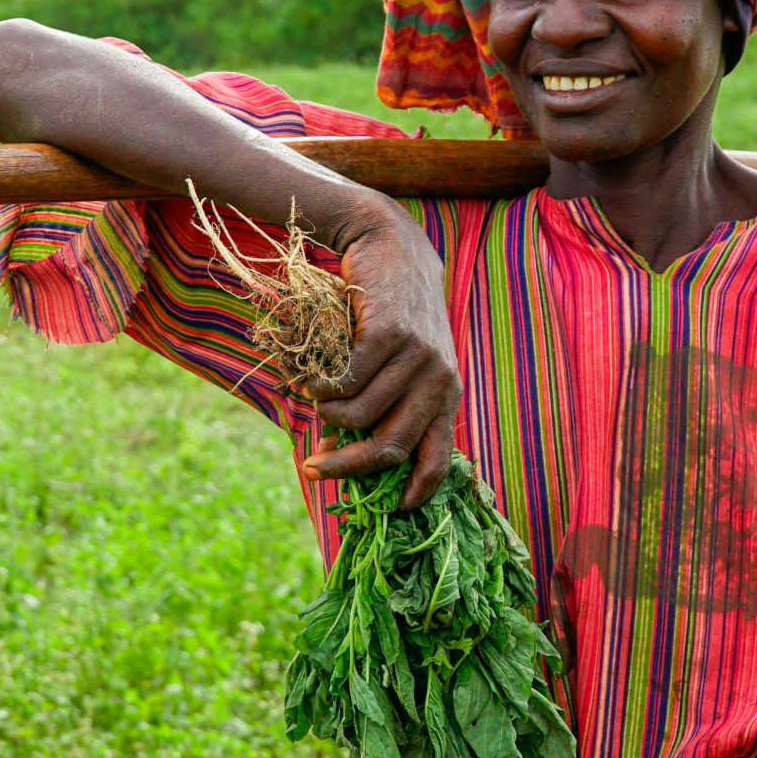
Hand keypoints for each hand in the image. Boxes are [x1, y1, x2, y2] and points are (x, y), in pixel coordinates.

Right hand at [298, 209, 459, 509]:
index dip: (419, 490)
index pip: (440, 456)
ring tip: (311, 398)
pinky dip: (320, 390)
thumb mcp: (403, 360)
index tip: (397, 512)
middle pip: (390, 446)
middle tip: (311, 469)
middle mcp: (438, 378)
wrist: (390, 245)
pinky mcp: (389, 334)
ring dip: (326, 416)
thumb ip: (385, 403)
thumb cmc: (390, 311)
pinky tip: (309, 379)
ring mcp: (417, 357)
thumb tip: (341, 452)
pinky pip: (345, 384)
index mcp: (447, 393)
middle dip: (346, 467)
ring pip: (359, 415)